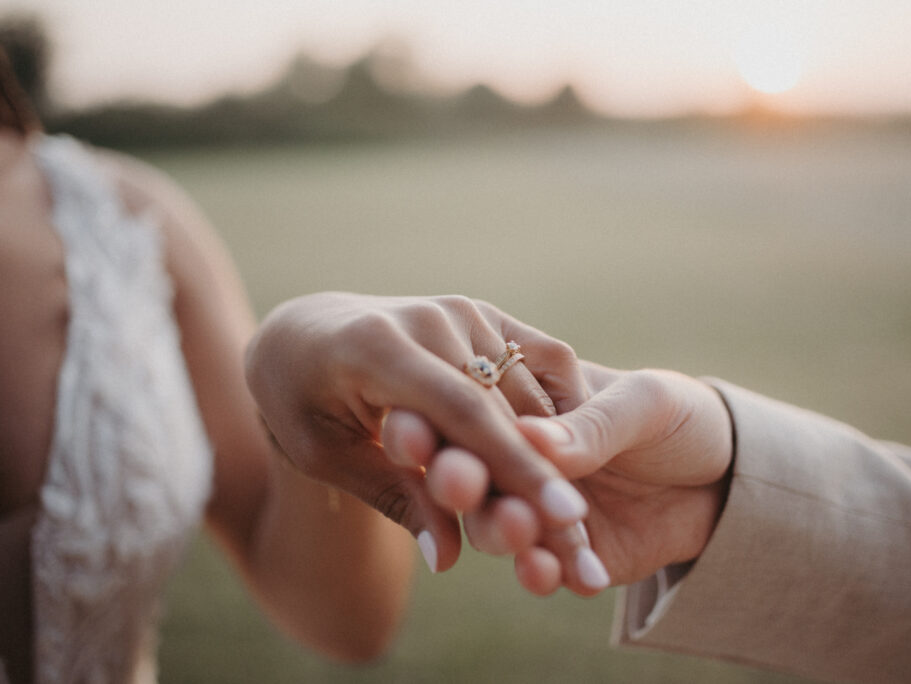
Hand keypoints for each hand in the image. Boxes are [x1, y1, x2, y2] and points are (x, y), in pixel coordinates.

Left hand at [244, 292, 594, 574]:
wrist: (306, 332)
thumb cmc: (302, 401)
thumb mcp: (326, 455)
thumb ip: (393, 497)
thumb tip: (448, 561)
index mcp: (378, 347)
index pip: (462, 412)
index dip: (516, 465)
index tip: (564, 516)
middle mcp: (429, 318)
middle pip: (504, 406)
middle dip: (546, 475)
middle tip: (584, 536)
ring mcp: (461, 310)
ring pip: (527, 391)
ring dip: (560, 453)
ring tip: (580, 518)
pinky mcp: (482, 314)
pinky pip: (538, 362)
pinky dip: (555, 414)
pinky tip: (574, 459)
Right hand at [405, 362, 732, 593]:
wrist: (732, 474)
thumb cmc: (683, 416)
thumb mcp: (646, 404)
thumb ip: (592, 423)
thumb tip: (531, 435)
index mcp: (529, 410)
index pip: (473, 416)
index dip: (440, 424)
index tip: (415, 431)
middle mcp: (525, 462)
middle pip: (478, 475)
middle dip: (462, 481)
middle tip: (457, 484)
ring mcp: (544, 512)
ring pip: (504, 526)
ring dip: (503, 531)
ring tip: (519, 535)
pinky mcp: (571, 557)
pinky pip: (548, 569)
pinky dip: (546, 573)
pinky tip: (550, 575)